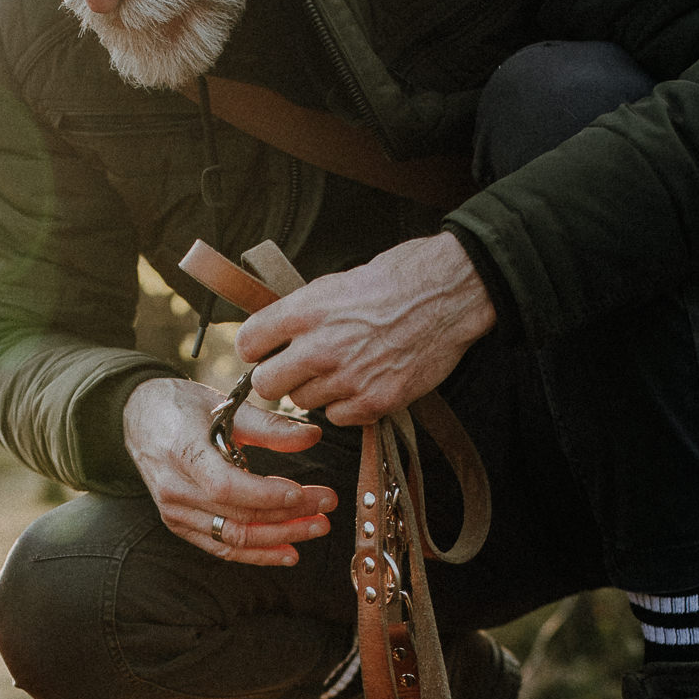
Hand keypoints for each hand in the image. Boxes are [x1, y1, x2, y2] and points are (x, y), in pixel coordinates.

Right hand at [121, 377, 334, 567]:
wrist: (138, 419)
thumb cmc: (181, 408)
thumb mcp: (223, 407)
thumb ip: (269, 425)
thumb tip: (313, 436)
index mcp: (183, 453)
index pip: (227, 486)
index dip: (267, 495)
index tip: (303, 493)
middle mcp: (175, 490)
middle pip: (238, 516)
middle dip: (288, 515)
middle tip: (327, 505)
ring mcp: (175, 512)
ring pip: (233, 538)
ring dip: (279, 538)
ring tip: (316, 527)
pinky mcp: (179, 525)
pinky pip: (221, 547)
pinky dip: (256, 554)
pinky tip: (287, 551)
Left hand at [235, 233, 494, 425]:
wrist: (450, 293)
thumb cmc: (398, 280)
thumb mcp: (338, 282)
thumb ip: (302, 312)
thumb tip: (275, 333)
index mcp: (307, 310)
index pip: (249, 342)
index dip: (255, 348)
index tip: (264, 350)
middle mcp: (321, 346)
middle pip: (267, 384)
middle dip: (278, 378)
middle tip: (296, 370)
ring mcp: (347, 377)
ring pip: (304, 403)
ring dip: (317, 391)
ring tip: (343, 368)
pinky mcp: (374, 401)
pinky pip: (338, 417)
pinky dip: (346, 406)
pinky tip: (364, 382)